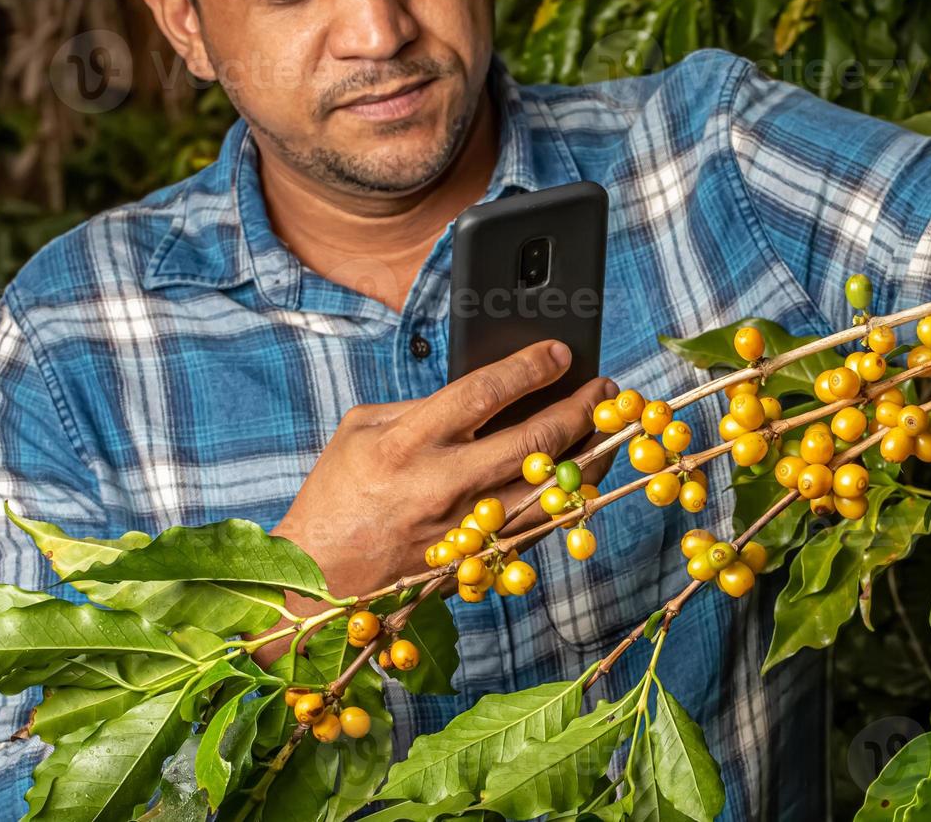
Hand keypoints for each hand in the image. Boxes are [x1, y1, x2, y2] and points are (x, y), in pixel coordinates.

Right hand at [272, 340, 615, 607]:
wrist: (318, 578)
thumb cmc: (338, 495)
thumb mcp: (363, 430)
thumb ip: (424, 407)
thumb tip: (485, 393)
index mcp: (407, 443)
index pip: (483, 393)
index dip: (530, 369)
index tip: (561, 352)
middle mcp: (441, 485)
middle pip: (532, 442)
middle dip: (579, 410)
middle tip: (606, 390)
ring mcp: (464, 528)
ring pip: (548, 490)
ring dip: (589, 455)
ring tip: (611, 427)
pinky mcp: (477, 560)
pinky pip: (539, 526)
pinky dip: (569, 497)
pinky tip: (585, 474)